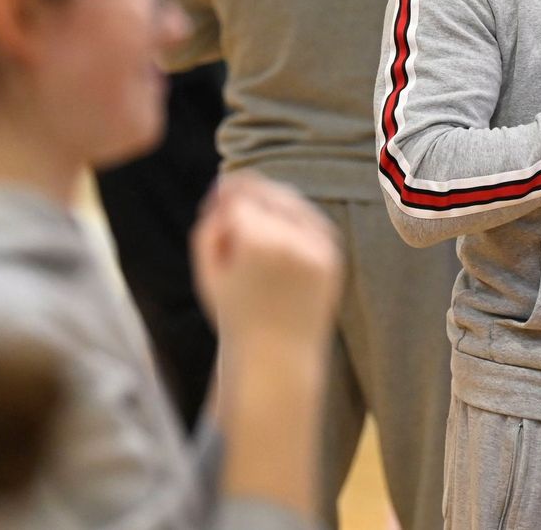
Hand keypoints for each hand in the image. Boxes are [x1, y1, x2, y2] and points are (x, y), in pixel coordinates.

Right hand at [192, 173, 343, 351]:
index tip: (220, 233)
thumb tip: (224, 183)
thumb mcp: (207, 270)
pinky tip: (280, 245)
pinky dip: (294, 223)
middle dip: (248, 202)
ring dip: (271, 208)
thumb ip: (209, 222)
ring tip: (257, 243)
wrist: (278, 356)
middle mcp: (290, 237)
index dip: (223, 210)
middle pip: (265, 192)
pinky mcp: (334, 254)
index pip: (237, 196)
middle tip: (238, 233)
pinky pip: (311, 220)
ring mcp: (318, 245)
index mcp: (256, 240)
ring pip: (290, 201)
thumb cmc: (235, 313)